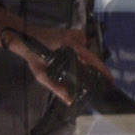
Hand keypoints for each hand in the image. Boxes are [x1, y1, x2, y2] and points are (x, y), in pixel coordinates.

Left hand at [0, 5, 114, 105]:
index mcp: (71, 46)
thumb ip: (56, 87)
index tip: (111, 80)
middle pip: (90, 56)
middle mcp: (75, 38)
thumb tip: (69, 100)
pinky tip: (74, 62)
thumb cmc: (32, 54)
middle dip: (93, 69)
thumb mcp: (42, 74)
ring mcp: (74, 34)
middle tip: (95, 82)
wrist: (23, 36)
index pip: (92, 58)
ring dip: (84, 62)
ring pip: (85, 52)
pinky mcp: (71, 34)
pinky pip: (81, 47)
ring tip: (82, 74)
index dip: (103, 70)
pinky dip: (80, 55)